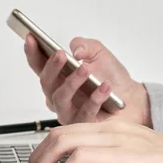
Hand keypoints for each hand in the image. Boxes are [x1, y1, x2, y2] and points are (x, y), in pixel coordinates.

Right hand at [24, 34, 151, 126]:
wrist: (132, 96)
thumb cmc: (110, 76)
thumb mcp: (98, 52)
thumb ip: (85, 46)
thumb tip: (76, 51)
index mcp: (58, 76)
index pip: (39, 65)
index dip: (32, 52)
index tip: (30, 38)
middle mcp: (59, 95)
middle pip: (46, 83)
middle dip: (51, 67)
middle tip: (60, 55)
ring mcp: (69, 111)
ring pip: (61, 99)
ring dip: (72, 82)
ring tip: (85, 69)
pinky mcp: (83, 124)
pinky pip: (85, 112)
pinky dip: (95, 98)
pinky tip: (104, 87)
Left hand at [26, 119, 162, 162]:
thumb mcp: (131, 152)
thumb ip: (108, 152)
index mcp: (111, 126)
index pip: (67, 128)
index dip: (46, 148)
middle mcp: (110, 127)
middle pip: (58, 133)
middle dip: (37, 155)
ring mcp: (114, 138)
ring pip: (63, 141)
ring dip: (45, 162)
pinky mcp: (120, 154)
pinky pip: (79, 156)